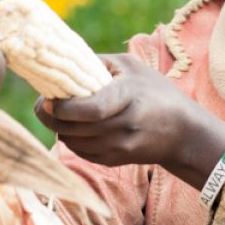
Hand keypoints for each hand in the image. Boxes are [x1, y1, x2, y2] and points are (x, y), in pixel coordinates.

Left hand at [35, 54, 224, 188]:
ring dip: (59, 128)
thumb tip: (63, 65)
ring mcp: (120, 147)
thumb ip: (97, 63)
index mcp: (128, 97)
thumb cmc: (155, 91)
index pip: (91, 109)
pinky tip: (75, 126)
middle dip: (51, 117)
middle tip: (41, 104)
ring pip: (73, 142)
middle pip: (75, 128)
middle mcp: (124, 126)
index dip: (65, 108)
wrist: (183, 132)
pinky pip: (81, 153)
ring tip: (58, 113)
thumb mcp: (131, 67)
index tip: (48, 100)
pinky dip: (71, 140)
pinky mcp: (115, 160)